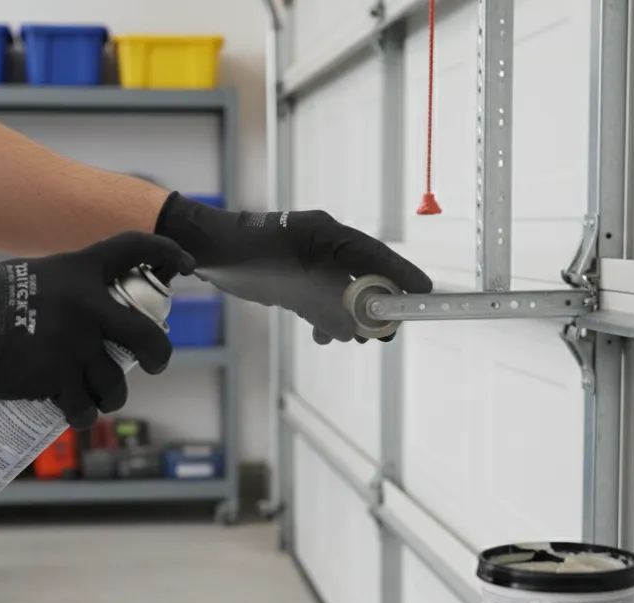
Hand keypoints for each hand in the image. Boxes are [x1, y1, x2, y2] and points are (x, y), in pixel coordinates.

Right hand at [0, 232, 195, 427]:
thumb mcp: (30, 277)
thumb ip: (63, 290)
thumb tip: (82, 312)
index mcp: (80, 270)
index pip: (134, 249)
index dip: (168, 255)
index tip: (186, 267)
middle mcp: (86, 305)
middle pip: (148, 335)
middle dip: (159, 355)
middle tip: (154, 363)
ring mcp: (74, 344)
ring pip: (116, 382)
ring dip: (111, 395)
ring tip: (99, 397)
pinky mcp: (55, 379)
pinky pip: (84, 407)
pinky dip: (82, 415)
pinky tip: (76, 414)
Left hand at [155, 192, 432, 343]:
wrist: (210, 249)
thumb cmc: (247, 254)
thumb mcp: (289, 279)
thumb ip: (324, 301)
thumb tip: (356, 328)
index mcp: (329, 234)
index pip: (375, 255)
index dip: (401, 275)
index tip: (423, 294)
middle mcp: (324, 244)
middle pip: (365, 275)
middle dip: (379, 304)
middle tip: (389, 329)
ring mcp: (311, 261)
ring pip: (345, 291)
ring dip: (355, 315)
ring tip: (362, 338)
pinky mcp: (296, 278)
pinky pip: (323, 299)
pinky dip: (328, 318)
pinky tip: (326, 335)